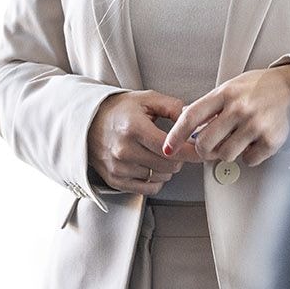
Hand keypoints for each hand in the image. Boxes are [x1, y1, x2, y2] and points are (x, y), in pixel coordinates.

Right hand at [87, 89, 201, 194]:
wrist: (88, 121)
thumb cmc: (119, 110)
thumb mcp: (146, 99)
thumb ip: (173, 107)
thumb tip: (194, 121)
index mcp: (133, 128)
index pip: (170, 148)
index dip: (190, 151)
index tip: (201, 151)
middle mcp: (124, 150)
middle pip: (169, 165)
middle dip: (180, 158)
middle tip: (178, 148)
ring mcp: (118, 167)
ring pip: (161, 177)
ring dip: (167, 168)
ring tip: (159, 153)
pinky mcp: (115, 180)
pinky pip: (148, 189)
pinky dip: (155, 180)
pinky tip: (151, 165)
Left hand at [163, 64, 289, 168]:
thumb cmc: (258, 87)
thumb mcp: (229, 87)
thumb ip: (208, 105)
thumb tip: (184, 120)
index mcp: (225, 93)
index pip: (191, 117)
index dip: (176, 135)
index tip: (168, 147)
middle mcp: (239, 108)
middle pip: (205, 143)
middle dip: (203, 149)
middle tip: (208, 147)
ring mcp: (256, 124)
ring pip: (225, 155)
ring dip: (226, 152)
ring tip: (235, 140)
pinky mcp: (271, 139)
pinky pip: (249, 160)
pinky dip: (248, 156)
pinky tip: (251, 143)